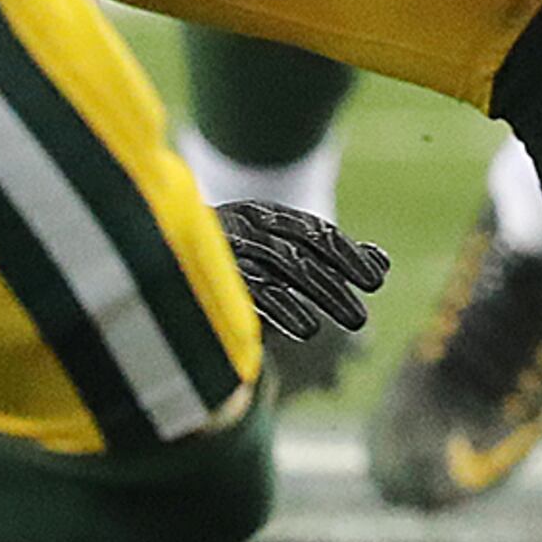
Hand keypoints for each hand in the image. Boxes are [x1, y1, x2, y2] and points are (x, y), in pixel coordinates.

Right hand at [219, 198, 389, 343]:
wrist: (158, 247)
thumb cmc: (234, 250)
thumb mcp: (279, 244)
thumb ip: (329, 252)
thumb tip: (383, 263)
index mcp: (264, 213)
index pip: (315, 231)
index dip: (348, 253)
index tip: (378, 279)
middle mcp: (248, 225)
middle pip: (304, 252)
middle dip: (339, 281)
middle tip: (366, 315)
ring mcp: (229, 248)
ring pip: (284, 268)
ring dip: (322, 294)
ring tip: (355, 320)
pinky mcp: (212, 273)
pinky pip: (252, 288)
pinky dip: (283, 307)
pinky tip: (308, 328)